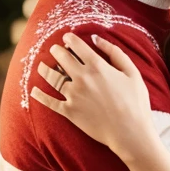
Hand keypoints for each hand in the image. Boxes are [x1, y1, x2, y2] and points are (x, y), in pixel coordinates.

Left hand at [31, 32, 155, 160]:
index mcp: (97, 66)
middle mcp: (82, 78)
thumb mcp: (132, 73)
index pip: (77, 46)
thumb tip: (96, 39)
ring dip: (45, 69)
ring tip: (41, 66)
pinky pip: (49, 101)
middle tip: (54, 49)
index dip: (69, 39)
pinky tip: (34, 91)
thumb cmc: (135, 103)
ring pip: (52, 77)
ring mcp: (73, 95)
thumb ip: (115, 53)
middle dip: (56, 51)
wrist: (130, 133)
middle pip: (62, 58)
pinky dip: (40, 95)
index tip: (66, 38)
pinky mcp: (69, 111)